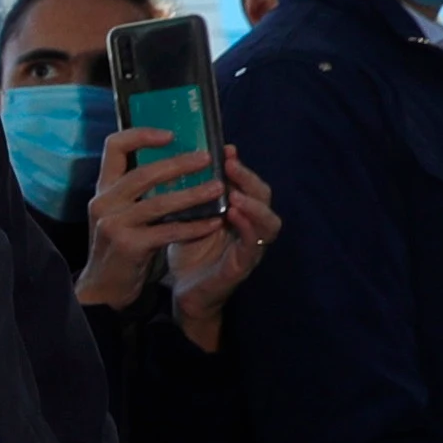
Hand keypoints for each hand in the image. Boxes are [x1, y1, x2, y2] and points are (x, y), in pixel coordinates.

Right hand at [71, 126, 229, 311]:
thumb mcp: (121, 212)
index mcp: (103, 188)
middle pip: (143, 173)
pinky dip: (194, 226)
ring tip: (218, 187)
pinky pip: (167, 231)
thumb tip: (176, 164)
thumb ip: (137, 190)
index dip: (142, 135)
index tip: (171, 134)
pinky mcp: (128, 246)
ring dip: (192, 194)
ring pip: (159, 202)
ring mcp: (114, 224)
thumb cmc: (120, 246)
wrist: (103, 288)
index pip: (114, 146)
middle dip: (179, 164)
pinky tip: (213, 222)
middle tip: (207, 158)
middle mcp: (104, 202)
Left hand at [167, 149, 280, 353]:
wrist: (185, 294)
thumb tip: (173, 163)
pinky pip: (253, 246)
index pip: (248, 184)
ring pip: (269, 222)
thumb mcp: (187, 218)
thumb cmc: (189, 253)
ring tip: (236, 193)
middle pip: (264, 197)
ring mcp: (251, 248)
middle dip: (249, 178)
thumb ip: (188, 196)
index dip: (241, 166)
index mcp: (239, 213)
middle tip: (230, 163)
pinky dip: (247, 229)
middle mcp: (251, 228)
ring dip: (255, 205)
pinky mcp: (244, 267)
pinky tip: (233, 216)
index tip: (226, 148)